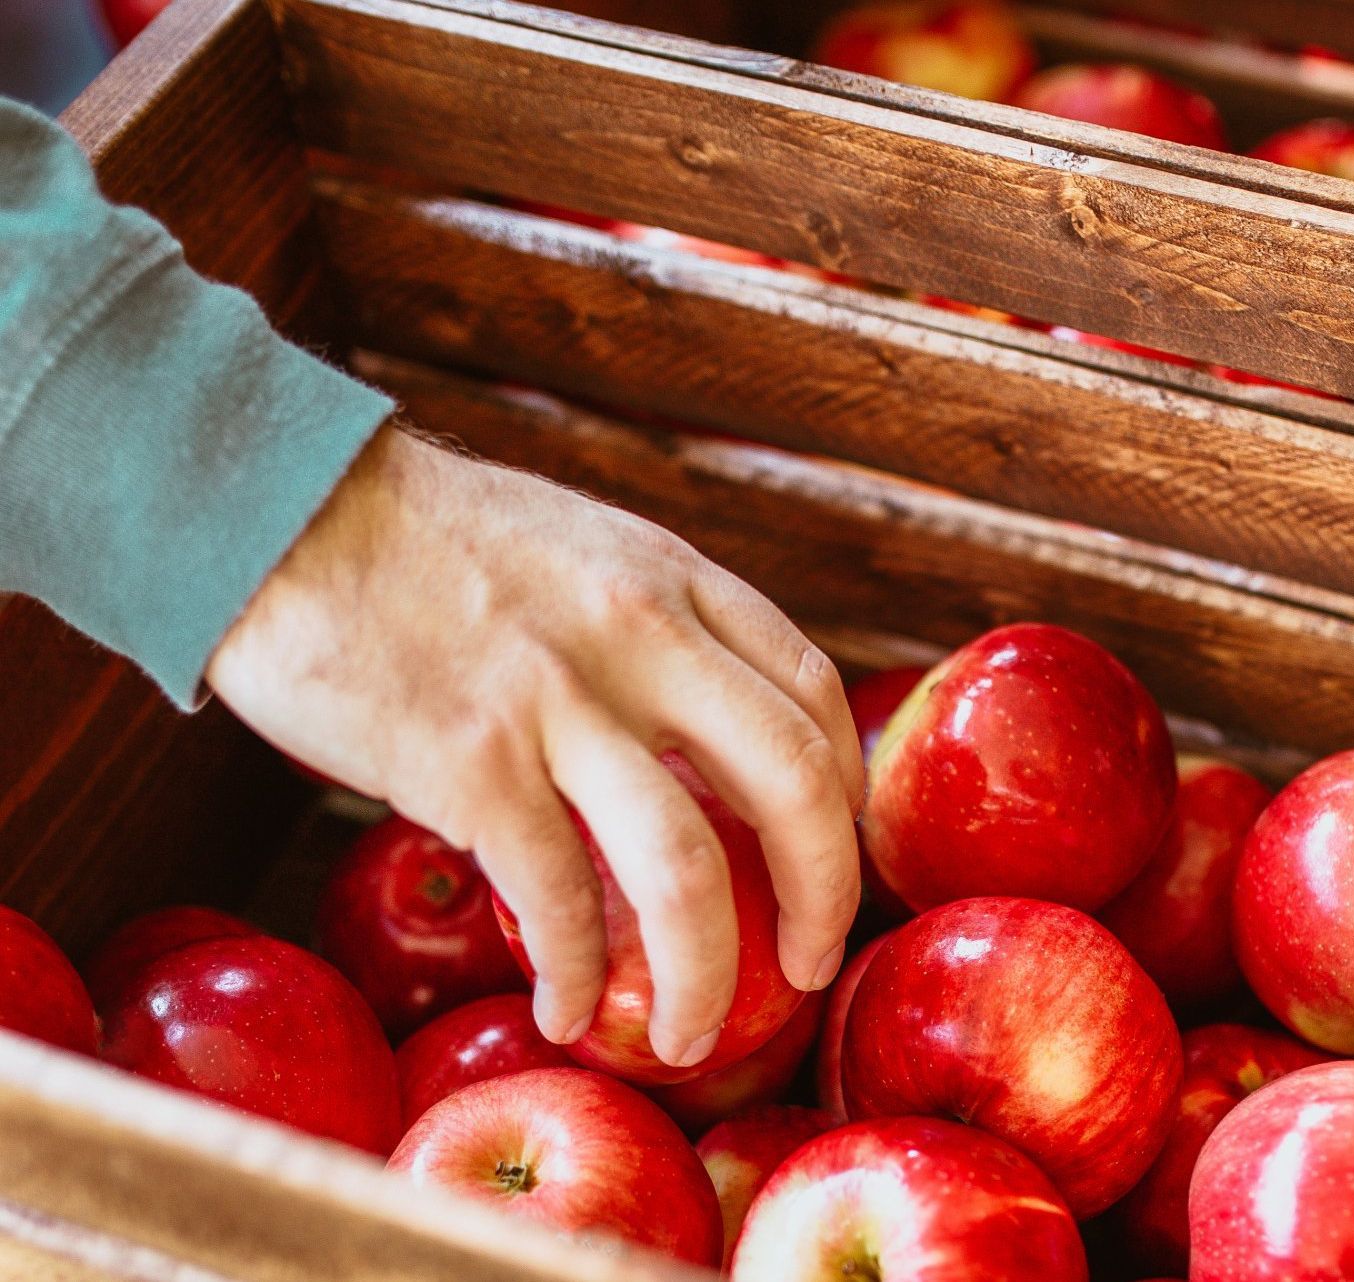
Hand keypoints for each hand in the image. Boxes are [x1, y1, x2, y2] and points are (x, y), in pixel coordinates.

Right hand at [207, 424, 863, 1065]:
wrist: (279, 507)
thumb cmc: (428, 540)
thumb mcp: (583, 552)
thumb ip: (655, 630)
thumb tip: (702, 741)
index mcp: (676, 581)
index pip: (815, 697)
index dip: (843, 797)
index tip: (830, 856)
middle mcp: (641, 637)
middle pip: (794, 787)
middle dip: (823, 898)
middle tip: (808, 966)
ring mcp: (558, 703)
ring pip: (686, 872)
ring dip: (704, 980)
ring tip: (690, 1039)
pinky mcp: (468, 766)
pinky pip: (557, 902)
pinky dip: (576, 977)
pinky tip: (565, 1012)